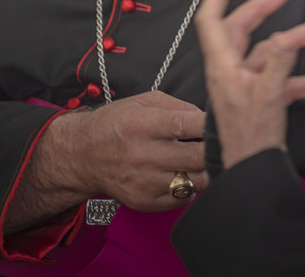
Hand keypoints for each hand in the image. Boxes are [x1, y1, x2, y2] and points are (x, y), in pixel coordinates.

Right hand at [81, 91, 209, 210]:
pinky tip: (184, 173)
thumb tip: (208, 118)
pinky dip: (191, 186)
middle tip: (220, 143)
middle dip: (214, 150)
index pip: (185, 125)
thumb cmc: (116, 124)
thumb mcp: (143, 102)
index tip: (222, 123)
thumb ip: (178, 106)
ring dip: (206, 169)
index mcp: (141, 125)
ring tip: (203, 158)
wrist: (82, 156)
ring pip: (195, 181)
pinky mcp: (144, 202)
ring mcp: (143, 183)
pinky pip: (184, 197)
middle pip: (197, 158)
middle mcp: (141, 156)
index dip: (209, 125)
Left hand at [195, 0, 304, 168]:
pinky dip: (304, 77)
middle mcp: (230, 72)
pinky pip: (283, 80)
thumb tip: (283, 35)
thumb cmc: (251, 138)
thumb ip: (277, 62)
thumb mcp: (267, 94)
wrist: (255, 174)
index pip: (213, 19)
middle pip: (243, 30)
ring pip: (269, 54)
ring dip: (295, 43)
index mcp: (222, 66)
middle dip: (264, 10)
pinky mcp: (262, 101)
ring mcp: (246, 86)